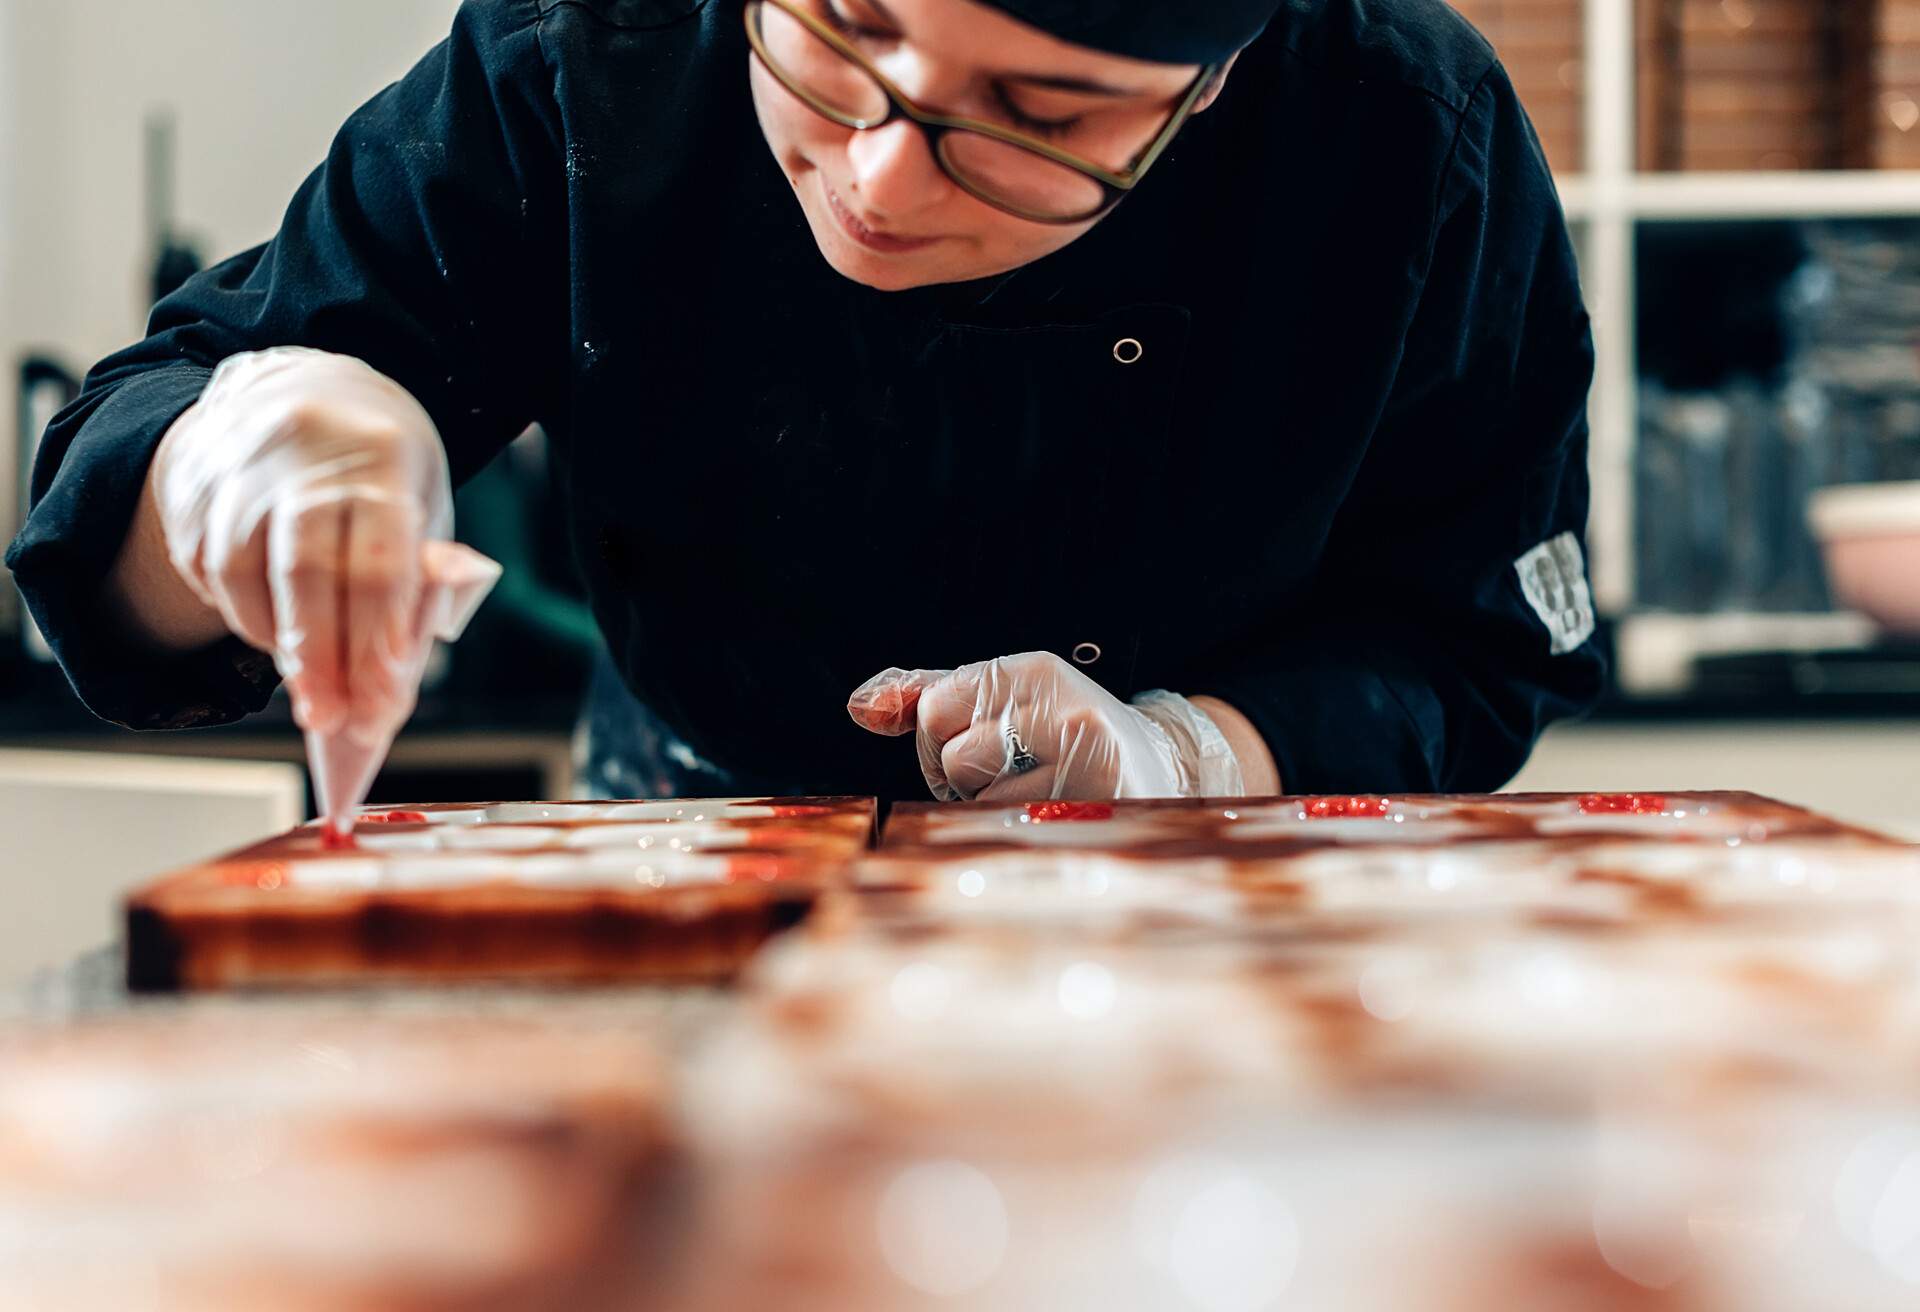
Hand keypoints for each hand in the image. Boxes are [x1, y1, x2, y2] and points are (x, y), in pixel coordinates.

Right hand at [151, 347, 482, 743]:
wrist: (309, 389)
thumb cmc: (380, 472)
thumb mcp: (419, 509)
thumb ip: (414, 588)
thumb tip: (391, 684)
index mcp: (379, 458)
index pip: (377, 564)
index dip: (376, 641)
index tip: (380, 703)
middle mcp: (302, 455)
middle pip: (304, 572)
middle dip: (317, 658)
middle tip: (328, 719)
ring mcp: (239, 467)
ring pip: (242, 573)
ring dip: (274, 641)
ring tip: (306, 680)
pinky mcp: (193, 485)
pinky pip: (206, 568)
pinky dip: (240, 611)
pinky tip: (270, 626)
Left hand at [849, 651, 1245, 800]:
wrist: (1160, 776)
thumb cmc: (1063, 738)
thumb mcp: (1001, 702)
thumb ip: (926, 696)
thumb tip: (859, 707)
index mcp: (1036, 671)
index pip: (936, 706)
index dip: (939, 738)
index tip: (980, 742)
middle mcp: (1064, 705)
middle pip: (952, 752)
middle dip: (962, 777)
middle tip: (1013, 773)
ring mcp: (1086, 759)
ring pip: (979, 796)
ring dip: (990, 808)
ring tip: (1035, 795)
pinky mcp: (1098, 808)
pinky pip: (1009, 830)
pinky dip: (1015, 833)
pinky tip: (1051, 819)